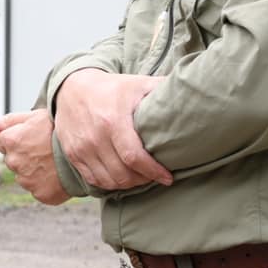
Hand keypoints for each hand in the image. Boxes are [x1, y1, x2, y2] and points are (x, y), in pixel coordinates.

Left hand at [0, 109, 69, 204]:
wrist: (88, 150)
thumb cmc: (60, 131)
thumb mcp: (33, 117)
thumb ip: (6, 121)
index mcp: (10, 141)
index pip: (2, 142)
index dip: (19, 139)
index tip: (34, 138)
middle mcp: (14, 162)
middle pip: (12, 160)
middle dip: (25, 156)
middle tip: (45, 150)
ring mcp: (26, 180)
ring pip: (24, 176)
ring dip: (34, 171)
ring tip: (53, 162)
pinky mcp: (40, 194)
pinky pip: (38, 190)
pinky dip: (46, 185)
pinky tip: (57, 175)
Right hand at [53, 68, 171, 190]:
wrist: (72, 87)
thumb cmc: (112, 88)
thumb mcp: (139, 83)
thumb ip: (163, 89)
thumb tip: (195, 89)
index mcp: (113, 120)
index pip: (134, 158)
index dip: (153, 172)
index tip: (167, 177)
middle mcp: (95, 137)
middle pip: (123, 174)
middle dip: (143, 180)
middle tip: (154, 177)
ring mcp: (81, 147)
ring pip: (108, 180)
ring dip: (127, 184)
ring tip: (139, 177)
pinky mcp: (72, 154)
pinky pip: (93, 179)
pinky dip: (109, 183)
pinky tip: (120, 176)